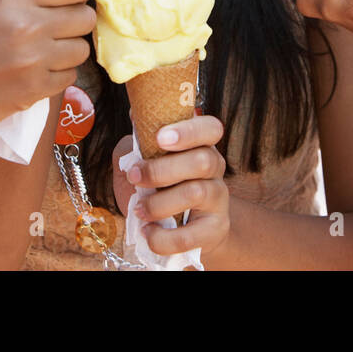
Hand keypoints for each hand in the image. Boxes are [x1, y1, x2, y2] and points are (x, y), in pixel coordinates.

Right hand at [0, 0, 96, 148]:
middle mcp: (26, 22)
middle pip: (85, 16)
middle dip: (74, 22)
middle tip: (53, 29)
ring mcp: (32, 58)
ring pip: (81, 48)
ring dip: (67, 52)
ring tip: (39, 54)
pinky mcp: (34, 90)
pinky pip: (70, 77)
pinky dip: (57, 76)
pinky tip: (31, 75)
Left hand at [112, 116, 229, 257]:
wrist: (182, 229)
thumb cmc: (158, 187)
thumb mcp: (144, 159)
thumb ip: (138, 140)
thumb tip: (136, 113)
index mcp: (200, 145)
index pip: (211, 128)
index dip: (188, 131)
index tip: (160, 137)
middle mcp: (215, 168)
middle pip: (202, 160)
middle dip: (161, 169)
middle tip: (134, 176)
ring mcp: (218, 199)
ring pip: (196, 193)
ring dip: (158, 203)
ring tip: (139, 209)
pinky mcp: (215, 230)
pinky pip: (190, 235)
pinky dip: (162, 237)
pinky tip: (148, 232)